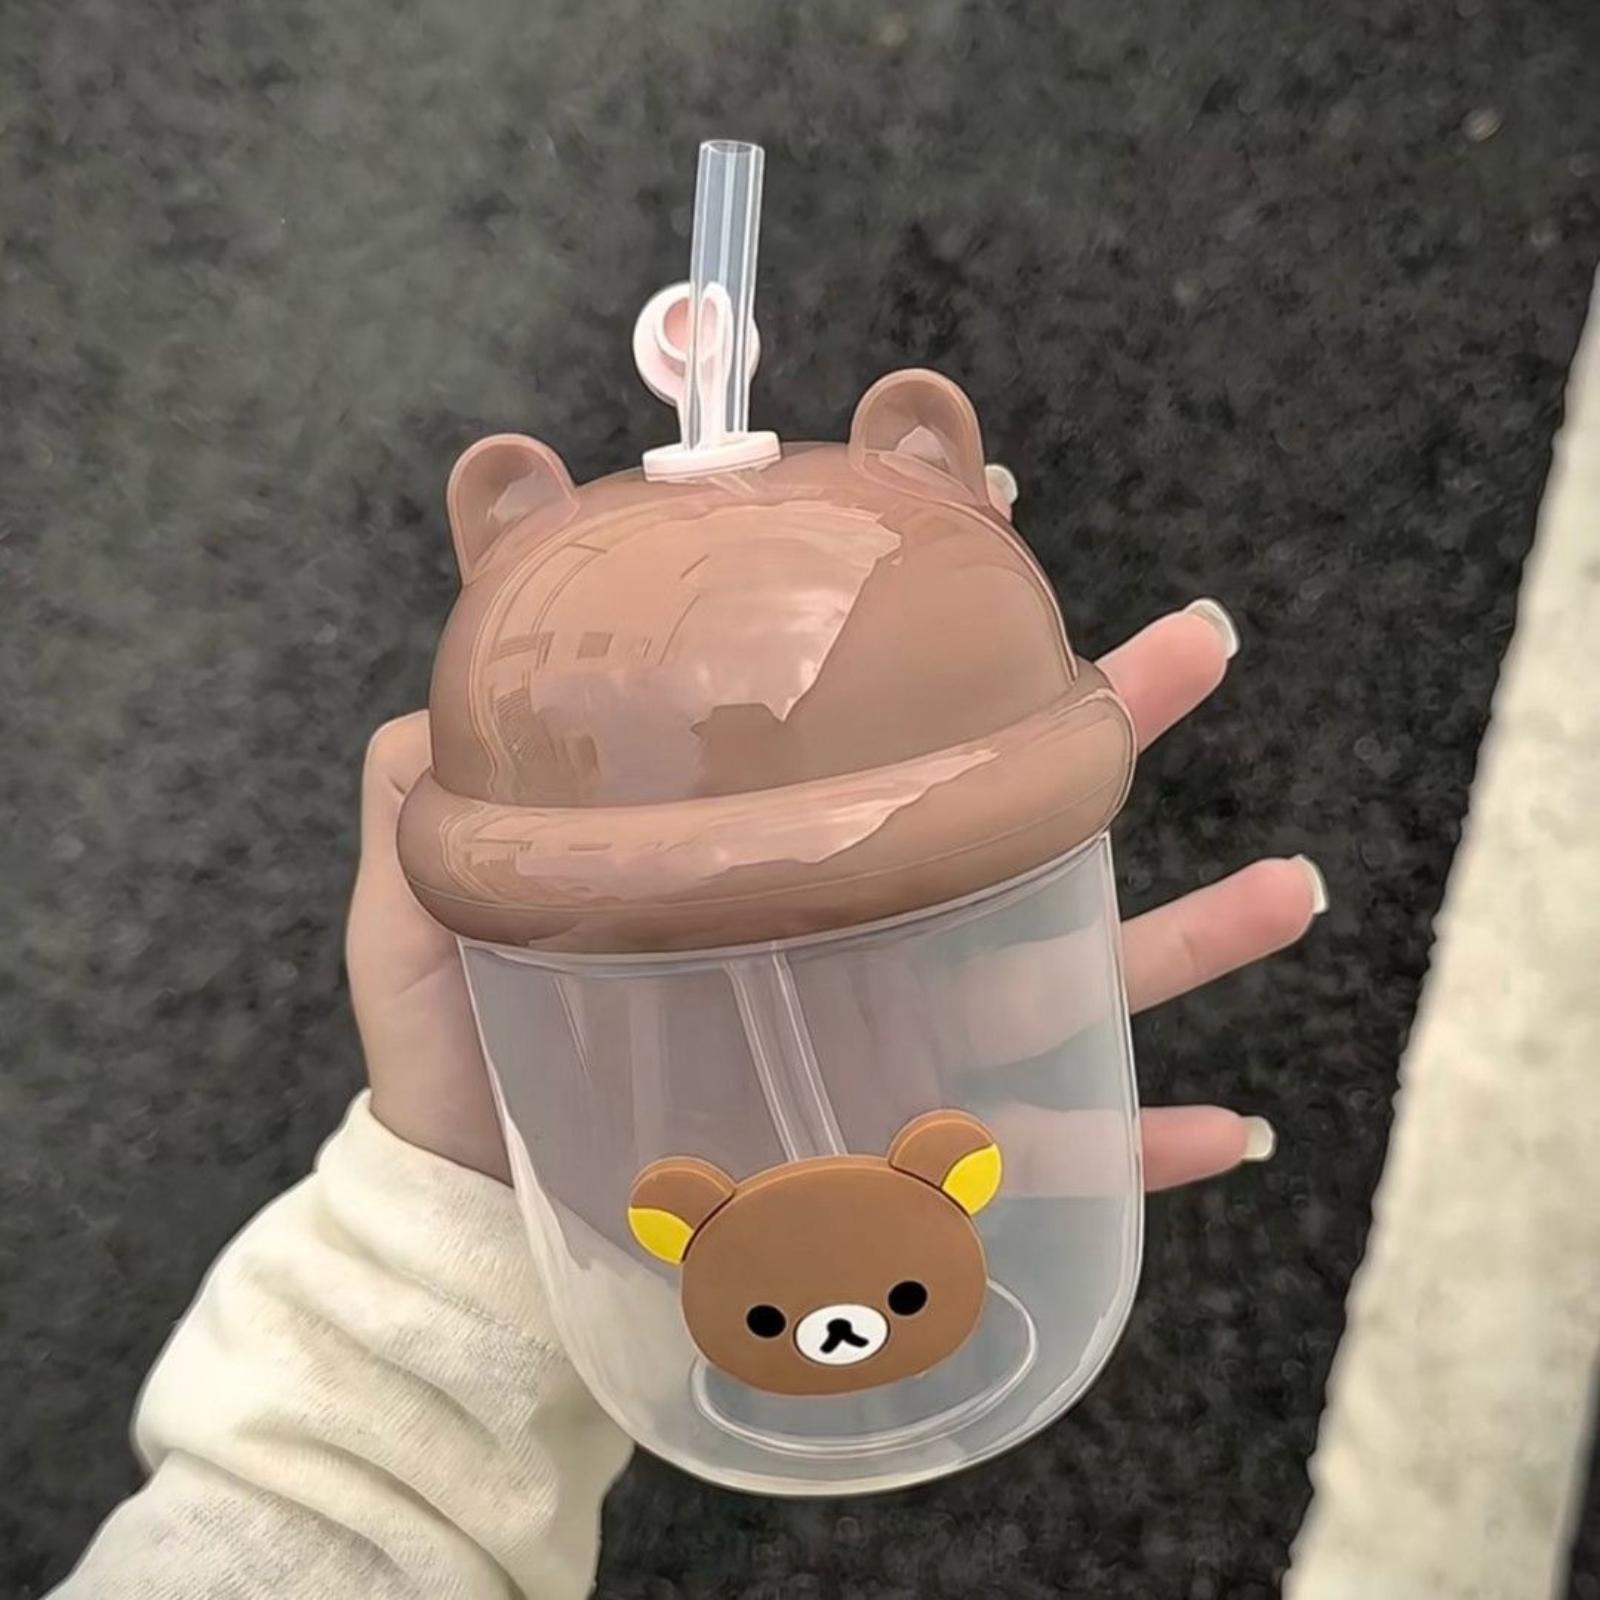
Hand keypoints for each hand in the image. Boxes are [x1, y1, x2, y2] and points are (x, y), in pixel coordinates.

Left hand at [348, 602, 1320, 1190]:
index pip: (864, 713)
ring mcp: (900, 1037)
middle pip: (1003, 811)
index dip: (924, 604)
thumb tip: (434, 701)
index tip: (981, 498)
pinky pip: (1054, 1156)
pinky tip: (1234, 1132)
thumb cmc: (462, 1059)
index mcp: (769, 850)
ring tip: (1287, 888)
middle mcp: (855, 924)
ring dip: (1188, 934)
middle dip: (1106, 723)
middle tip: (1201, 644)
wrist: (479, 1217)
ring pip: (1072, 974)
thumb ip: (423, 803)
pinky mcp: (911, 1160)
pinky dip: (1143, 1145)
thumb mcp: (423, 916)